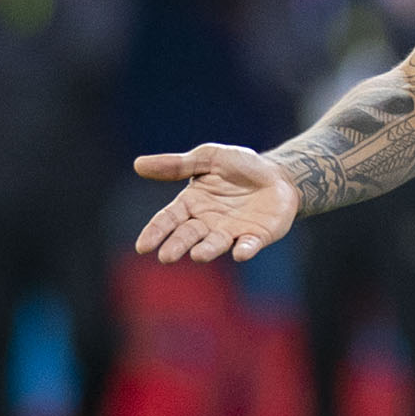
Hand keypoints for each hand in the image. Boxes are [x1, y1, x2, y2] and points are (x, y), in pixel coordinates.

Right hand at [132, 143, 298, 262]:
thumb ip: (177, 165)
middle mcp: (207, 222)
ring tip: (197, 256)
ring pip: (215, 244)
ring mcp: (231, 232)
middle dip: (177, 246)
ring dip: (207, 250)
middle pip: (188, 235)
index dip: (156, 232)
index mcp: (191, 204)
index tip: (143, 247)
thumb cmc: (239, 166)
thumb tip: (138, 164)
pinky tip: (240, 253)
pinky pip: (249, 245)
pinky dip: (245, 249)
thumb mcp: (208, 158)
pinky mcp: (256, 236)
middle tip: (166, 257)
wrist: (277, 175)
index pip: (168, 220)